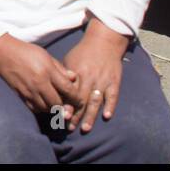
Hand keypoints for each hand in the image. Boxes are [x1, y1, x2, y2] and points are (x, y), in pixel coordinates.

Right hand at [0, 33, 80, 117]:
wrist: (2, 53)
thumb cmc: (26, 51)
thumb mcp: (46, 55)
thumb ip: (60, 68)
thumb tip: (74, 79)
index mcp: (47, 71)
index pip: (67, 90)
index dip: (76, 98)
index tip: (80, 100)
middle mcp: (39, 83)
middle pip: (58, 103)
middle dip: (66, 106)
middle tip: (70, 105)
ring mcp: (29, 91)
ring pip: (47, 108)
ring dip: (54, 108)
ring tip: (57, 104)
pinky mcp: (21, 95)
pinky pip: (35, 108)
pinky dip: (42, 108)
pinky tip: (44, 103)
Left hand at [61, 18, 128, 132]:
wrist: (104, 42)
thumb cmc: (83, 52)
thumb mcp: (69, 60)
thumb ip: (63, 75)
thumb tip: (54, 89)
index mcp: (77, 73)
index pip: (70, 93)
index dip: (65, 105)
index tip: (60, 117)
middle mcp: (90, 78)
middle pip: (81, 100)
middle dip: (76, 115)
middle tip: (70, 128)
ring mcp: (103, 80)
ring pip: (96, 101)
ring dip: (90, 115)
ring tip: (85, 128)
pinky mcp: (114, 81)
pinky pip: (113, 96)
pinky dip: (110, 106)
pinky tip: (106, 116)